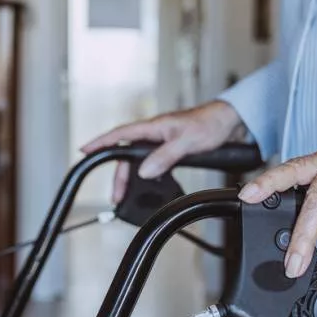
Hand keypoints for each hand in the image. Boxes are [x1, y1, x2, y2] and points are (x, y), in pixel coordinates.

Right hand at [80, 100, 243, 202]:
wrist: (231, 122)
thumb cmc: (210, 124)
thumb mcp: (188, 141)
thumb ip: (165, 156)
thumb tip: (144, 170)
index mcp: (155, 127)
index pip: (121, 134)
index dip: (101, 142)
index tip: (84, 150)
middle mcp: (156, 133)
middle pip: (128, 154)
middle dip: (119, 174)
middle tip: (115, 194)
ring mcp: (164, 141)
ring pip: (141, 160)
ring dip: (133, 176)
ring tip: (128, 194)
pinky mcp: (173, 148)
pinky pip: (155, 162)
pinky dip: (150, 175)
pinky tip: (150, 185)